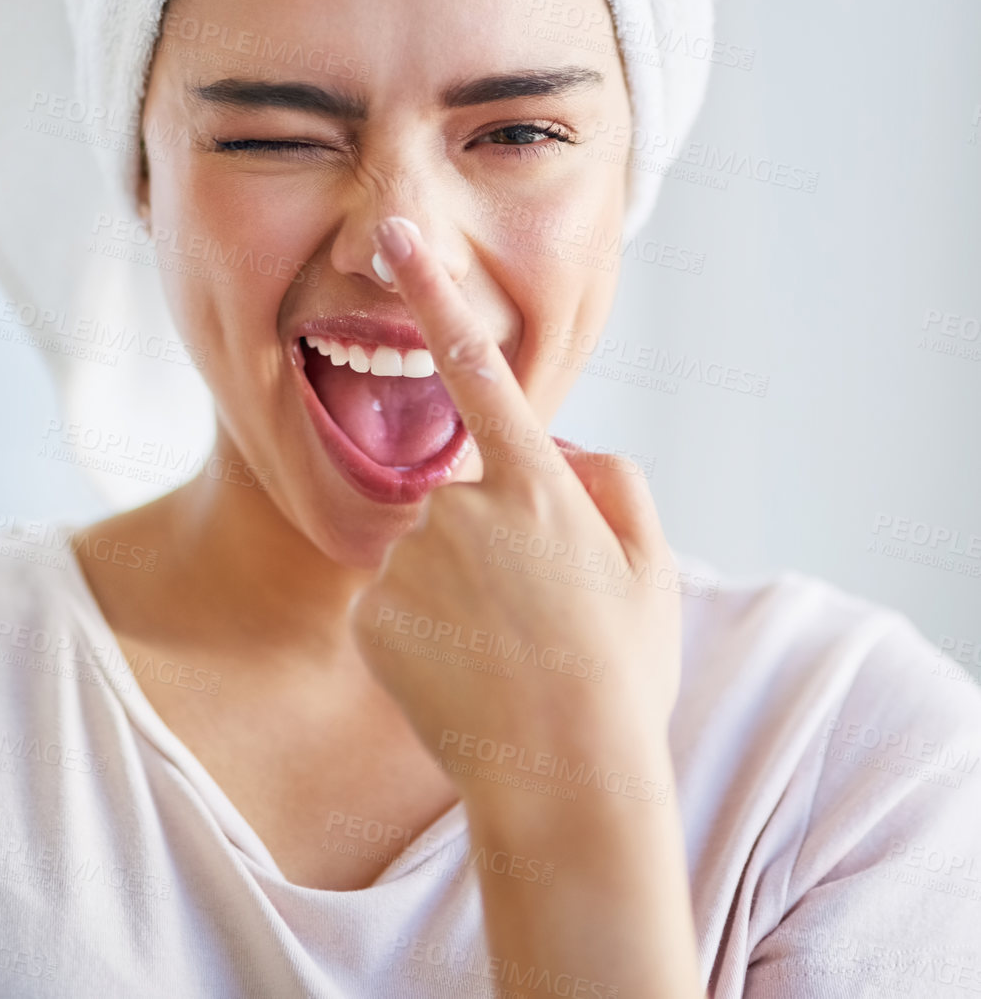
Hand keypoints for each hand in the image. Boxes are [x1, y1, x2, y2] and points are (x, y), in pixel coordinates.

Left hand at [350, 214, 683, 815]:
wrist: (563, 787)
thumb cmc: (618, 677)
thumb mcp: (651, 570)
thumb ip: (615, 485)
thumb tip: (570, 452)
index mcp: (537, 488)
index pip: (477, 371)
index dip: (435, 295)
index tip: (398, 237)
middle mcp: (465, 510)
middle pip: (463, 494)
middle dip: (486, 538)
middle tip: (532, 614)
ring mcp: (414, 563)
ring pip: (429, 551)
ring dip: (455, 588)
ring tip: (502, 652)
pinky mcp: (373, 613)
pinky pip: (396, 601)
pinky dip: (421, 629)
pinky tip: (462, 671)